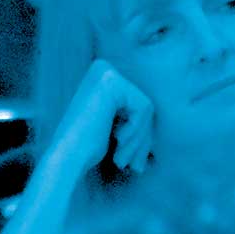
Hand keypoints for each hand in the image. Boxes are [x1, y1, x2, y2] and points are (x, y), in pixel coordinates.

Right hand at [51, 60, 155, 175]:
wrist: (66, 158)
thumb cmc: (87, 148)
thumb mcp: (115, 125)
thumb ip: (133, 115)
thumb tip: (167, 116)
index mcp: (102, 76)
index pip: (139, 104)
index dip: (140, 135)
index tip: (131, 158)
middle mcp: (102, 67)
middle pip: (144, 105)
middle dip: (142, 138)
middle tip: (134, 166)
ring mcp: (106, 72)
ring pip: (147, 107)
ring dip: (139, 139)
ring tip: (122, 159)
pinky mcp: (112, 82)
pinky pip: (144, 107)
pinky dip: (136, 131)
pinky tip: (117, 141)